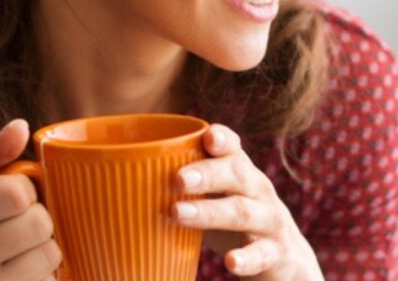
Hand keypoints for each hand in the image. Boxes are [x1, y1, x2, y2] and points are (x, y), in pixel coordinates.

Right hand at [0, 119, 61, 280]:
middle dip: (38, 224)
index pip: (18, 190)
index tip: (9, 206)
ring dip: (45, 253)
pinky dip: (46, 277)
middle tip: (17, 235)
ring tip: (20, 258)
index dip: (27, 194)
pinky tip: (21, 279)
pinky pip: (50, 279)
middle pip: (39, 222)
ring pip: (49, 252)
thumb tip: (19, 126)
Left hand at [173, 124, 322, 279]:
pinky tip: (230, 262)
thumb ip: (182, 188)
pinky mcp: (276, 253)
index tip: (207, 136)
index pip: (234, 149)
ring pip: (242, 212)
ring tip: (178, 214)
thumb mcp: (215, 199)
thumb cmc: (235, 223)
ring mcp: (270, 221)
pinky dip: (246, 258)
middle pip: (237, 175)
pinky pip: (262, 254)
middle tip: (177, 178)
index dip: (223, 140)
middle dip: (208, 173)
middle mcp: (258, 191)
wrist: (287, 260)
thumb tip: (110, 180)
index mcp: (240, 174)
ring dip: (211, 212)